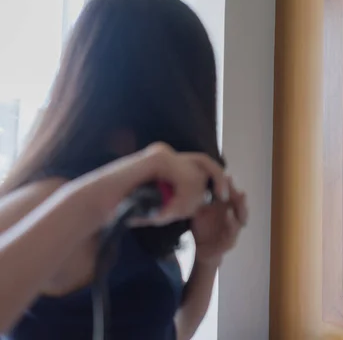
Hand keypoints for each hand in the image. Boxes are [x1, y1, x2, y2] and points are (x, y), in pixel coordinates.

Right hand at [72, 142, 230, 228]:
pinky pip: (185, 181)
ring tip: (162, 215)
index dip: (217, 179)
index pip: (203, 164)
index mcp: (168, 161)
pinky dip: (177, 203)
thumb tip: (206, 199)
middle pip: (205, 167)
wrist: (94, 206)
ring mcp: (161, 153)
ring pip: (196, 178)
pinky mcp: (157, 159)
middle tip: (180, 213)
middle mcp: (166, 153)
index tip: (222, 197)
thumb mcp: (160, 204)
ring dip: (184, 204)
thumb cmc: (125, 209)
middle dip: (201, 194)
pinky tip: (161, 214)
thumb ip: (180, 198)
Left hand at [190, 177, 247, 264]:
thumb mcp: (199, 212)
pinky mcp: (231, 240)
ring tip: (240, 194)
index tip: (226, 175)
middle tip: (233, 182)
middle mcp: (232, 215)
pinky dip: (232, 222)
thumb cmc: (202, 228)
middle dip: (237, 190)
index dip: (229, 184)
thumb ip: (198, 199)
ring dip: (241, 204)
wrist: (203, 250)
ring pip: (241, 214)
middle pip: (238, 201)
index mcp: (225, 207)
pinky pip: (233, 230)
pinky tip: (229, 216)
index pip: (229, 193)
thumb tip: (190, 182)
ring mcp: (233, 227)